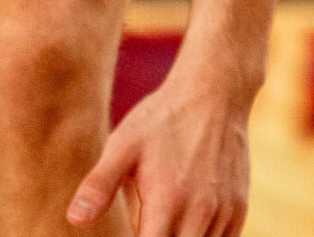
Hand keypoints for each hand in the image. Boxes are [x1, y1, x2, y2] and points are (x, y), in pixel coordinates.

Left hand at [67, 69, 249, 235]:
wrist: (216, 90)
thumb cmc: (163, 118)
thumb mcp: (124, 144)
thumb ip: (99, 184)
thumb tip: (75, 218)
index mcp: (168, 203)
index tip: (128, 232)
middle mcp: (200, 212)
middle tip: (145, 226)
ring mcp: (224, 209)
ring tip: (162, 226)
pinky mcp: (239, 205)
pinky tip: (185, 231)